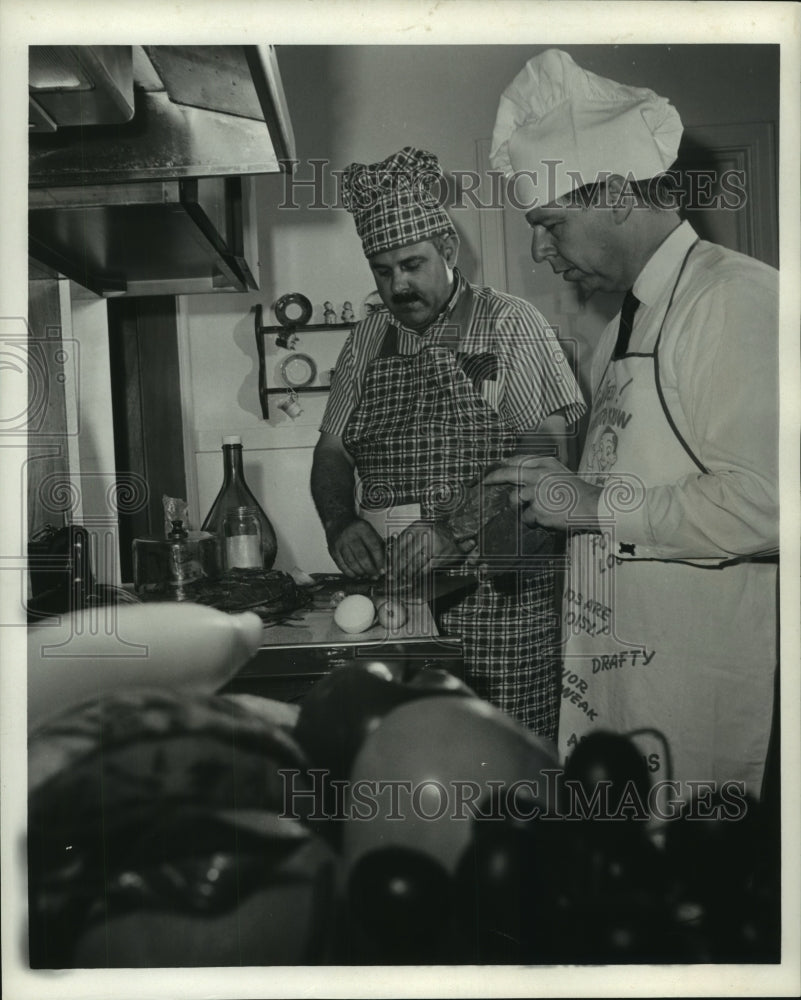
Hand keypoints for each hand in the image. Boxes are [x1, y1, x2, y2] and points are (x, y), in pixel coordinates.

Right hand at [327, 518, 384, 578]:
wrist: (338, 521)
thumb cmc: (357, 528)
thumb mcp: (370, 530)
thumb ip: (378, 544)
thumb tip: (386, 561)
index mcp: (363, 528)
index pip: (373, 547)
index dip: (379, 561)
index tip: (383, 570)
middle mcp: (350, 535)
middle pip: (361, 556)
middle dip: (370, 569)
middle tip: (375, 576)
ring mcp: (340, 543)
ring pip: (351, 562)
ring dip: (360, 572)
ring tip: (366, 576)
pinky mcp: (333, 550)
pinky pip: (341, 564)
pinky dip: (349, 573)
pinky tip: (356, 575)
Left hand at [390, 520, 462, 589]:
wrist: (456, 533)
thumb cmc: (435, 533)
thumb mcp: (419, 531)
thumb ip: (406, 541)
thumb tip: (391, 558)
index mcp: (417, 527)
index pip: (399, 544)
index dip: (392, 558)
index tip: (388, 567)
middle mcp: (425, 534)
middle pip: (406, 555)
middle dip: (397, 569)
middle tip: (391, 577)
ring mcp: (434, 546)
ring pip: (415, 563)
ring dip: (406, 574)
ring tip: (399, 580)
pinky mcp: (441, 557)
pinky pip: (425, 569)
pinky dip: (418, 576)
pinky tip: (412, 580)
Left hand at [482, 456, 601, 530]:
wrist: (591, 506)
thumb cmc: (576, 492)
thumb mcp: (559, 472)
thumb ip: (540, 471)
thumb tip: (517, 474)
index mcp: (545, 464)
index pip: (518, 461)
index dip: (503, 465)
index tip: (492, 469)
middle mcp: (538, 475)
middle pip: (508, 474)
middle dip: (494, 477)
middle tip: (484, 481)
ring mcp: (536, 493)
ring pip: (515, 500)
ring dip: (521, 507)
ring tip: (539, 509)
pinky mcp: (537, 510)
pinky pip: (526, 517)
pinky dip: (533, 520)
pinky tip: (546, 518)